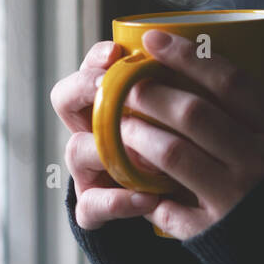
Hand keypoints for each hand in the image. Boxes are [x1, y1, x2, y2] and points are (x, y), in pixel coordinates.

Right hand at [51, 40, 169, 231]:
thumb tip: (199, 59)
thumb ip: (178, 94)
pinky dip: (119, 201)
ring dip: (107, 148)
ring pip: (76, 150)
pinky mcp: (92, 207)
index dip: (96, 59)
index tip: (115, 52)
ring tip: (144, 152)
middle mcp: (89, 132)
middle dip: (82, 87)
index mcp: (107, 105)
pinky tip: (148, 198)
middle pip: (64, 99)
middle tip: (105, 86)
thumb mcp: (178, 120)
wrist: (171, 211)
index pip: (89, 70)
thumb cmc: (178, 153)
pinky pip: (93, 204)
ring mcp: (86, 170)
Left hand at [113, 29, 263, 239]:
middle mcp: (258, 163)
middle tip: (126, 82)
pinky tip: (132, 180)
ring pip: (171, 153)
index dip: (186, 56)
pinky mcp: (214, 234)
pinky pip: (169, 206)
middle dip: (150, 91)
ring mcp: (234, 199)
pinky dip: (148, 192)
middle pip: (192, 113)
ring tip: (119, 123)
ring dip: (137, 133)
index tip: (153, 39)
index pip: (229, 81)